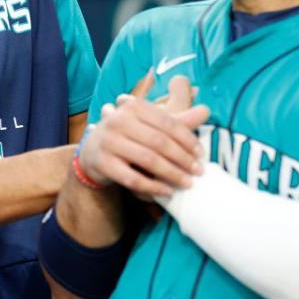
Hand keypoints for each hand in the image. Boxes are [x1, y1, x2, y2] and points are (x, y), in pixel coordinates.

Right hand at [78, 70, 208, 198]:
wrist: (92, 153)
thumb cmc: (129, 137)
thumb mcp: (150, 125)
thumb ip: (178, 120)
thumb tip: (206, 110)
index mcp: (133, 107)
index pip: (167, 123)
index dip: (187, 139)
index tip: (201, 155)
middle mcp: (118, 121)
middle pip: (159, 141)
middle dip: (182, 158)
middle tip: (199, 172)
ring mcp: (108, 142)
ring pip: (148, 160)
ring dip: (171, 174)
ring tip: (187, 183)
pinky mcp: (102, 163)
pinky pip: (133, 179)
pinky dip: (153, 187)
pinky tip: (167, 191)